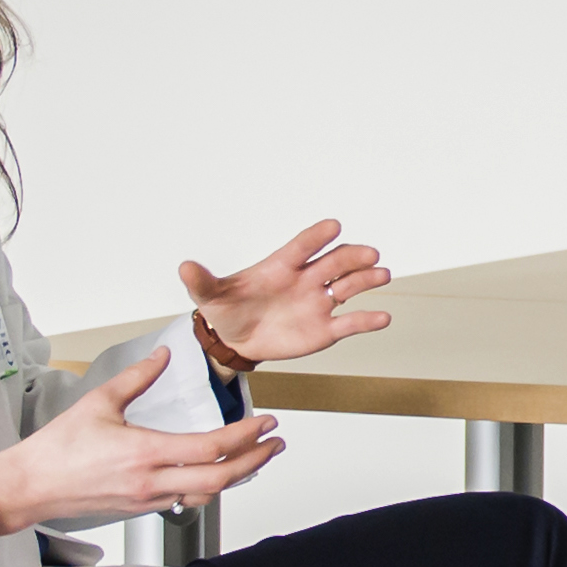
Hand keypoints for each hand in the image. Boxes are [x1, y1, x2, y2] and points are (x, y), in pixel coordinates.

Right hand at [0, 349, 281, 537]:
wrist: (30, 486)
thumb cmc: (56, 449)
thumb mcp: (99, 402)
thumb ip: (137, 377)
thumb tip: (161, 356)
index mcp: (145, 452)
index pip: (211, 447)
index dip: (245, 435)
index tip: (265, 423)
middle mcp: (151, 481)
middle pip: (220, 478)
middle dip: (255, 460)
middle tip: (273, 444)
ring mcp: (147, 499)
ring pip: (206, 494)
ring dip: (235, 476)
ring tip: (253, 458)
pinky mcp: (140, 508)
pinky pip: (185, 501)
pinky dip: (207, 487)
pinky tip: (214, 474)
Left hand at [180, 221, 392, 370]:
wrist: (236, 340)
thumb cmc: (228, 310)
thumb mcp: (210, 296)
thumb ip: (202, 281)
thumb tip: (184, 266)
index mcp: (281, 267)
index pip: (302, 247)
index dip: (316, 237)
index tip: (334, 226)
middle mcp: (306, 280)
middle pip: (334, 263)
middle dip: (352, 257)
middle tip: (369, 254)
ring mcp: (318, 303)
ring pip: (348, 287)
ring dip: (366, 280)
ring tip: (382, 275)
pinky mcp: (325, 329)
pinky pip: (350, 323)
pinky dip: (367, 320)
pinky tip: (382, 318)